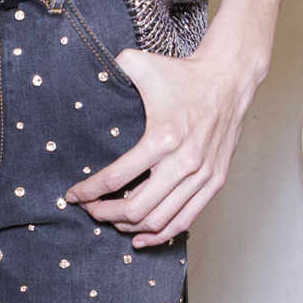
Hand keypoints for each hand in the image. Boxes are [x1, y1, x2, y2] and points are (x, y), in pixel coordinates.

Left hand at [67, 0, 279, 246]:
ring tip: (111, 221)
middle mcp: (184, 162)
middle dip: (105, 213)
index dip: (89, 192)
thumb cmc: (184, 75)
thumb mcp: (144, 65)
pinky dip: (161, 235)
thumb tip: (89, 68)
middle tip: (89, 210)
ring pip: (159, 219)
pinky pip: (185, 220)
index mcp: (163, 137)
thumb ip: (114, 67)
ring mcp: (202, 176)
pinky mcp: (215, 182)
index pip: (116, 178)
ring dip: (129, 226)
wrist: (229, 79)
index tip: (73, 195)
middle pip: (135, 207)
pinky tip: (140, 238)